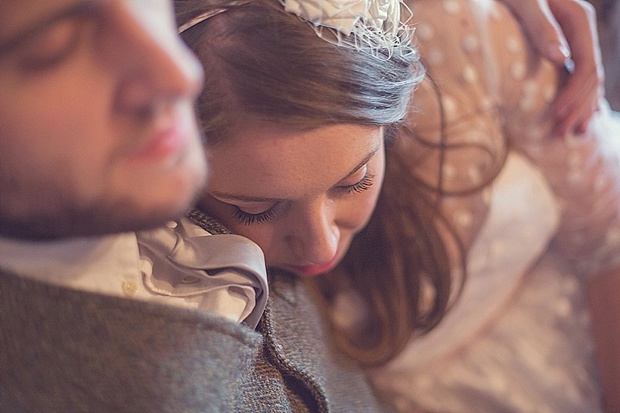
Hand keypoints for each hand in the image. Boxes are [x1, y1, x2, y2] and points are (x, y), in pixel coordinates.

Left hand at [500, 0, 604, 135]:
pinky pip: (579, 76)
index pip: (586, 65)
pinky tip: (575, 118)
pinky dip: (578, 98)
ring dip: (580, 109)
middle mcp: (581, 29)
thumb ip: (540, 27)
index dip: (573, 94)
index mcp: (577, 18)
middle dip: (577, 108)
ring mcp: (575, 38)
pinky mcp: (564, 46)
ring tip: (567, 134)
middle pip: (591, 77)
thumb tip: (560, 59)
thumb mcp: (523, 3)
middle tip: (558, 134)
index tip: (556, 116)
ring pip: (588, 80)